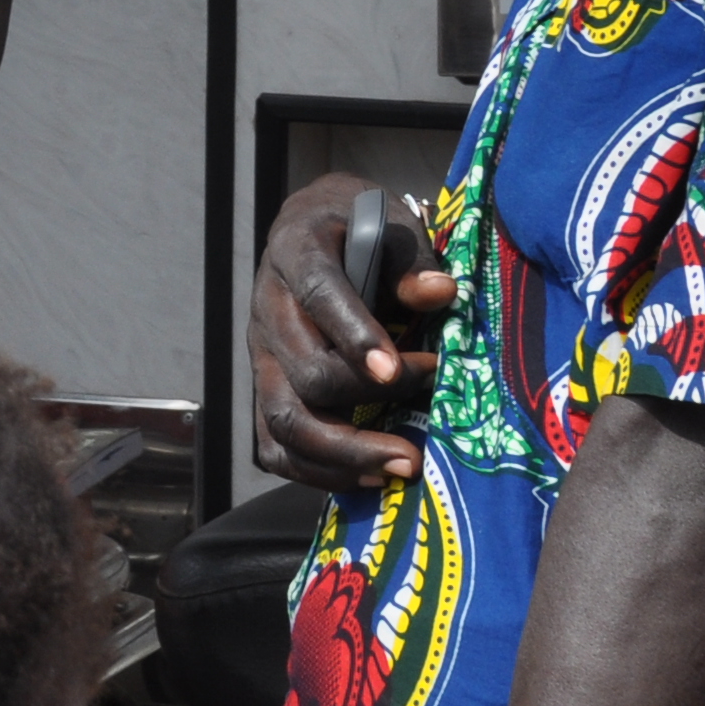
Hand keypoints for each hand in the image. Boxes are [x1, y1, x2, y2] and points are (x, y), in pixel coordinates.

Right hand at [248, 173, 456, 489]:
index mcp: (296, 252)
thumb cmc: (364, 228)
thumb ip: (411, 263)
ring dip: (345, 453)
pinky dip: (319, 472)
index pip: (319, 295)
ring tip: (404, 465)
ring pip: (285, 420)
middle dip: (372, 401)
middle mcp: (268, 308)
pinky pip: (276, 446)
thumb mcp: (391, 228)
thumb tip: (441, 293)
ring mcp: (262, 355)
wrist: (320, 228)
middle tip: (433, 406)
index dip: (355, 335)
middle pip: (306, 372)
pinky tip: (370, 478)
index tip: (397, 370)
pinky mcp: (267, 389)